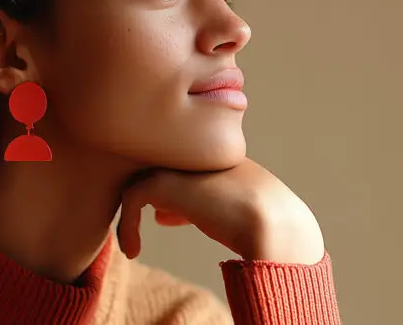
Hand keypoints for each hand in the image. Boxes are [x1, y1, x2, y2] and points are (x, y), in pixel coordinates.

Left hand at [117, 158, 325, 264]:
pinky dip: (128, 225)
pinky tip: (133, 251)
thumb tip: (172, 216)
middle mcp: (196, 152)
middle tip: (138, 227)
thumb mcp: (233, 208)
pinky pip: (132, 197)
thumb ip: (205, 204)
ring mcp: (179, 163)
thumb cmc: (267, 225)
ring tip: (132, 243)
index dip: (173, 191)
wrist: (274, 225)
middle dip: (149, 195)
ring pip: (140, 179)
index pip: (182, 164)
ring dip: (131, 212)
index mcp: (219, 153)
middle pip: (157, 166)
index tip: (169, 219)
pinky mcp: (164, 181)